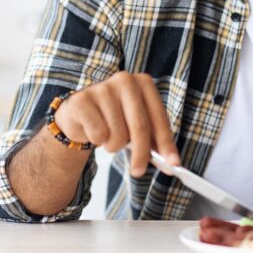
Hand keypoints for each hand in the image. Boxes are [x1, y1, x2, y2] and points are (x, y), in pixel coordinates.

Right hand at [53, 72, 179, 176]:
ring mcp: (102, 88)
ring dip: (113, 145)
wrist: (79, 114)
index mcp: (144, 82)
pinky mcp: (82, 100)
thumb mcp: (137, 126)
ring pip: (117, 134)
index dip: (166, 143)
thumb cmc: (114, 120)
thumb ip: (155, 141)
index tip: (173, 164)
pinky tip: (93, 130)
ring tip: (108, 136)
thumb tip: (172, 163)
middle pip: (139, 126)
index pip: (159, 117)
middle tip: (139, 172)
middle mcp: (125, 80)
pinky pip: (98, 134)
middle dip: (141, 154)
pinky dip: (97, 140)